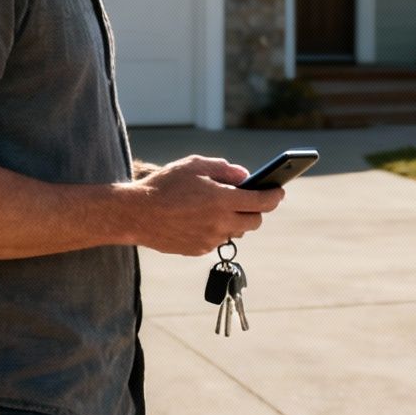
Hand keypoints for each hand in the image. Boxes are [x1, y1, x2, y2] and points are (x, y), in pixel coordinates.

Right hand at [127, 155, 282, 256]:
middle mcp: (221, 223)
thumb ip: (224, 169)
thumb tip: (245, 176)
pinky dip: (216, 229)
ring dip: (234, 220)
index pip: (262, 202)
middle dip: (255, 210)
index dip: (274, 196)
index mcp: (223, 200)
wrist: (136, 214)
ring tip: (219, 207)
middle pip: (254, 222)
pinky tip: (200, 218)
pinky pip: (217, 239)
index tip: (279, 191)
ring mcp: (210, 240)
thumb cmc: (165, 185)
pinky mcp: (198, 250)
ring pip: (235, 232)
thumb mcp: (195, 165)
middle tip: (248, 199)